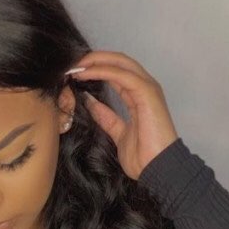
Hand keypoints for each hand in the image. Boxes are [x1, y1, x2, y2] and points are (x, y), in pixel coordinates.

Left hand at [66, 50, 178, 180]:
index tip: (74, 73)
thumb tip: (89, 102)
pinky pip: (121, 75)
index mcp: (139, 96)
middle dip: (93, 59)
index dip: (95, 69)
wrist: (157, 169)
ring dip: (95, 62)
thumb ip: (106, 117)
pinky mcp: (147, 92)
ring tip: (75, 66)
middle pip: (118, 62)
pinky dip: (102, 71)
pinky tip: (86, 73)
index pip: (116, 72)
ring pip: (120, 63)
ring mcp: (148, 88)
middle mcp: (145, 87)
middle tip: (72, 64)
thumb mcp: (118, 133)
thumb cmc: (143, 156)